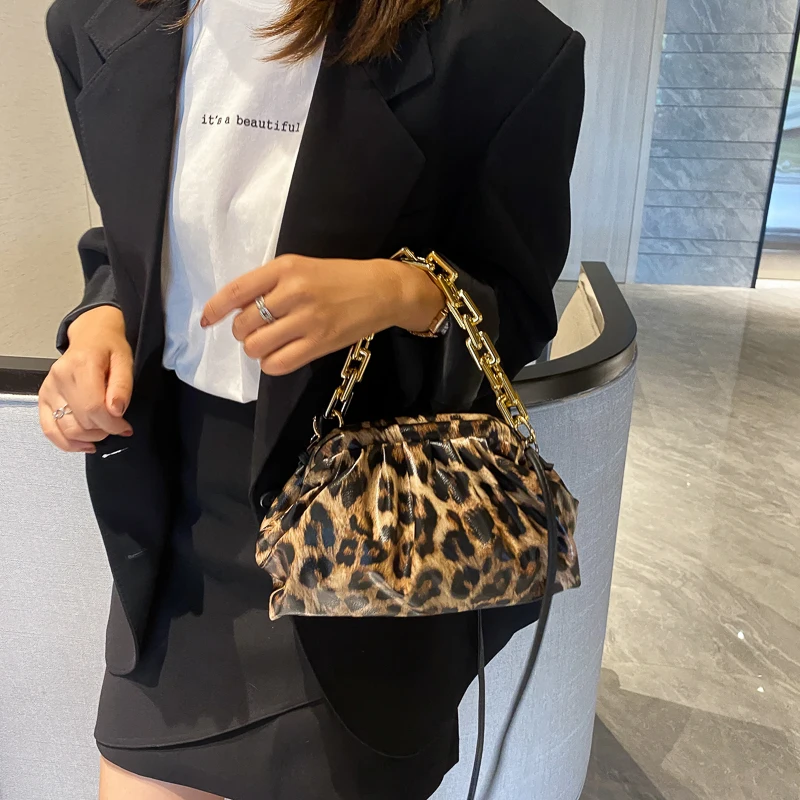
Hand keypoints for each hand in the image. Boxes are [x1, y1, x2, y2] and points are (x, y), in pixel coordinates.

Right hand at [39, 306, 133, 452]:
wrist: (91, 336)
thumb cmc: (109, 347)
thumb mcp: (125, 361)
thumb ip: (122, 387)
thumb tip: (117, 410)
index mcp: (82, 365)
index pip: (94, 407)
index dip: (112, 424)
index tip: (125, 427)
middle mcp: (60, 377)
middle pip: (81, 421)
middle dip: (104, 430)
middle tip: (117, 425)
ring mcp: (49, 388)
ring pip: (65, 429)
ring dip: (88, 438)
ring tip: (103, 431)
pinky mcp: (44, 397)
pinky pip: (49, 428)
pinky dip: (66, 442)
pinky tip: (84, 443)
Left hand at [202, 255, 444, 375]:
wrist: (381, 290)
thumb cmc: (338, 278)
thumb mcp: (302, 268)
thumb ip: (270, 284)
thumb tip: (235, 308)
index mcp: (286, 268)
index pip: (237, 290)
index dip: (216, 309)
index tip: (206, 319)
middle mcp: (293, 292)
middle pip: (243, 324)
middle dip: (242, 332)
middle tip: (256, 330)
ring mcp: (307, 320)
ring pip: (256, 346)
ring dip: (255, 349)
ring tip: (269, 343)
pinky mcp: (320, 343)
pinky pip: (277, 364)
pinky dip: (270, 364)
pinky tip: (279, 356)